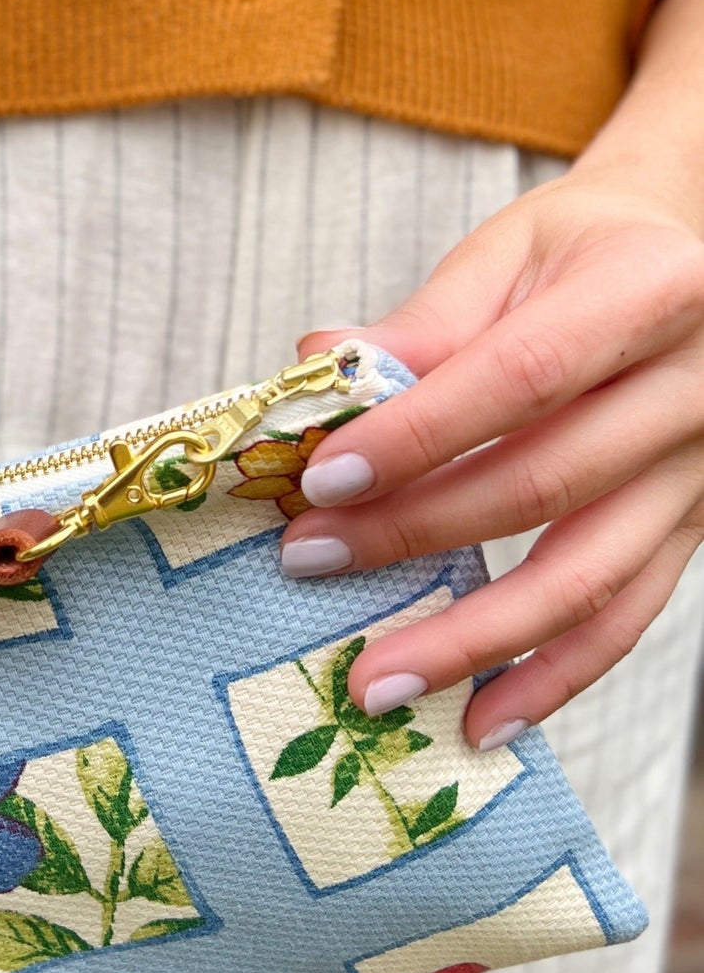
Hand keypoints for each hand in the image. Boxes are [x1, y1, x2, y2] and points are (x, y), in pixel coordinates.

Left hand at [281, 164, 703, 748]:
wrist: (689, 260)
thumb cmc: (584, 252)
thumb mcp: (508, 254)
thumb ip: (420, 323)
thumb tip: (314, 369)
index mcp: (652, 291)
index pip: (520, 377)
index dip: (418, 436)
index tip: (323, 481)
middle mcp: (699, 388)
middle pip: (547, 483)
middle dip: (415, 534)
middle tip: (309, 564)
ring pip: (589, 576)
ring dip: (475, 639)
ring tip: (377, 682)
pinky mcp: (695, 531)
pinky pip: (626, 618)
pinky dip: (552, 677)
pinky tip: (480, 720)